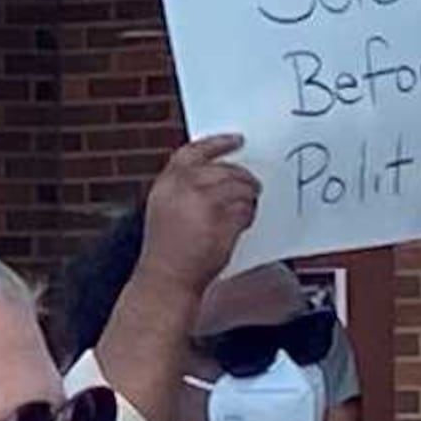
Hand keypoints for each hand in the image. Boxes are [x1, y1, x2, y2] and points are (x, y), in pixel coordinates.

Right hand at [136, 134, 263, 297]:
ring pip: (240, 187)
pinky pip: (245, 208)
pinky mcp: (221, 218)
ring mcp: (203, 201)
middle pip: (225, 169)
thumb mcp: (166, 210)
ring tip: (244, 211)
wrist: (166, 280)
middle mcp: (183, 187)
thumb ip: (186, 188)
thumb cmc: (168, 252)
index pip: (194, 152)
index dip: (218, 143)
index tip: (237, 140)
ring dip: (247, 198)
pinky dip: (247, 216)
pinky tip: (240, 226)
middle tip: (253, 186)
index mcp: (166, 184)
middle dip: (243, 177)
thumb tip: (220, 175)